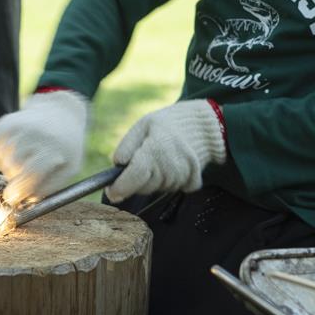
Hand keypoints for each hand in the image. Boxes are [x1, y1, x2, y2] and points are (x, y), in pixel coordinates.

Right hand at [0, 90, 87, 203]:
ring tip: (28, 156)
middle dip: (17, 177)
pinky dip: (0, 155)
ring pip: (1, 161)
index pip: (29, 174)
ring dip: (10, 166)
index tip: (13, 198)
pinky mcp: (1, 124)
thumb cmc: (66, 148)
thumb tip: (24, 202)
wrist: (61, 113)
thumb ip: (48, 187)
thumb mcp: (69, 169)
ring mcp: (14, 127)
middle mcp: (32, 135)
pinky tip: (17, 147)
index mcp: (52, 148)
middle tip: (30, 171)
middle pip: (12, 169)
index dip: (18, 191)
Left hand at [107, 99, 226, 202]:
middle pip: (142, 187)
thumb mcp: (143, 125)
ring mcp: (182, 177)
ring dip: (150, 178)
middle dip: (134, 179)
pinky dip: (165, 179)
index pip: (134, 177)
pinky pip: (169, 188)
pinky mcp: (191, 183)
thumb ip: (127, 145)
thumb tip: (116, 165)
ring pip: (155, 189)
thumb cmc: (169, 123)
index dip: (119, 188)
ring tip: (157, 157)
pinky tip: (169, 164)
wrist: (203, 126)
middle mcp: (170, 168)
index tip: (111, 191)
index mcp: (156, 151)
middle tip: (139, 160)